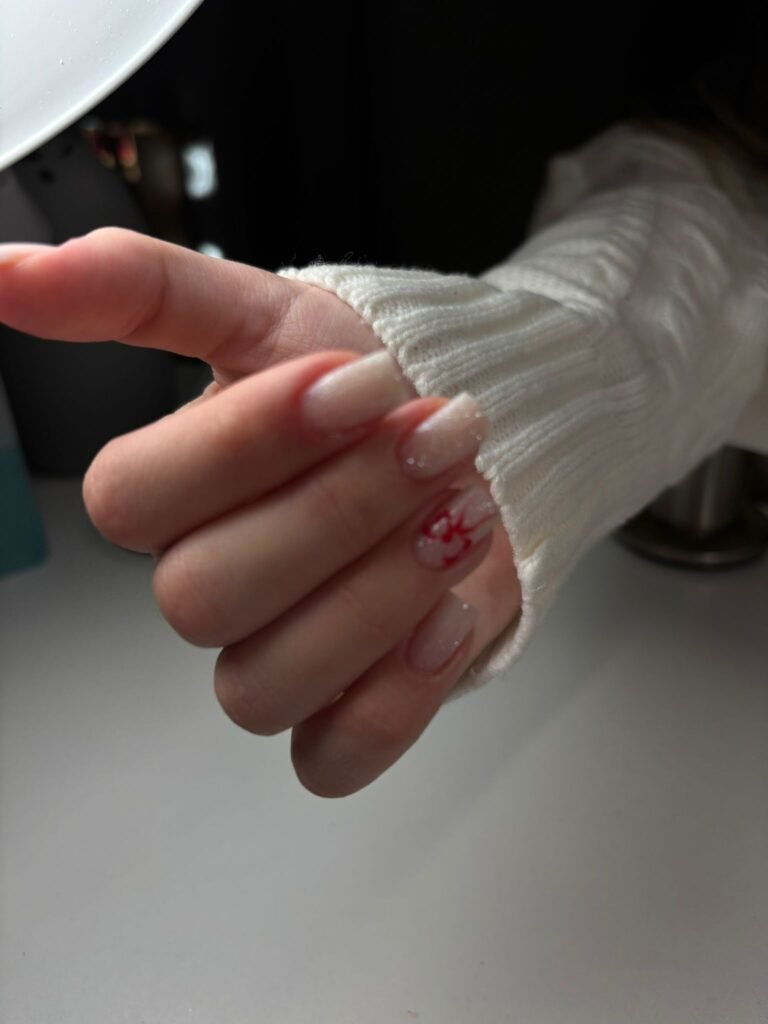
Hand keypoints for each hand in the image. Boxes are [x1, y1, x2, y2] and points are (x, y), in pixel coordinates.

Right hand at [0, 229, 520, 794]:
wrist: (477, 438)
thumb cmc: (369, 379)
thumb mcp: (266, 313)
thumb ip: (142, 291)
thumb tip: (6, 276)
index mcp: (173, 495)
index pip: (130, 501)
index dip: (248, 443)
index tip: (363, 380)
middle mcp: (208, 587)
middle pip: (201, 599)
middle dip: (336, 512)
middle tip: (437, 437)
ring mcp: (274, 662)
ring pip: (259, 688)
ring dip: (377, 597)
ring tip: (464, 511)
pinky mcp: (343, 715)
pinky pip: (332, 758)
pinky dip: (396, 697)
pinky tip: (452, 614)